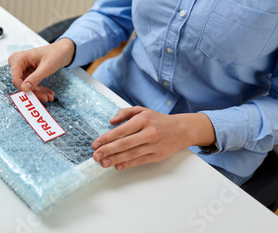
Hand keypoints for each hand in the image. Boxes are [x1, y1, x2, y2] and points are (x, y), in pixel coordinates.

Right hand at [8, 39, 74, 101]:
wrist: (61, 51)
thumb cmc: (54, 54)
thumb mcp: (46, 67)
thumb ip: (35, 78)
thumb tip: (24, 88)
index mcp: (18, 58)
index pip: (16, 78)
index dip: (23, 88)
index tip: (33, 96)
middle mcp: (17, 63)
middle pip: (21, 83)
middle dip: (34, 92)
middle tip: (45, 98)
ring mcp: (21, 68)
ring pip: (26, 85)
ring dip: (38, 92)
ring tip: (49, 96)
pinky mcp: (26, 73)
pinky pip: (30, 84)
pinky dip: (39, 89)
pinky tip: (47, 93)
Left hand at [91, 106, 215, 169]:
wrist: (181, 129)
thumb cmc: (158, 120)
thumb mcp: (142, 110)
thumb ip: (125, 113)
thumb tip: (111, 121)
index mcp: (143, 120)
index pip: (121, 130)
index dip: (106, 138)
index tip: (96, 144)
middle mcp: (148, 133)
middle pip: (124, 144)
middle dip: (107, 150)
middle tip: (95, 156)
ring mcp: (153, 146)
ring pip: (131, 154)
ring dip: (115, 159)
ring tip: (103, 163)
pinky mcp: (157, 156)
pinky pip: (139, 161)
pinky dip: (127, 164)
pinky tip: (117, 166)